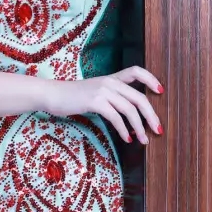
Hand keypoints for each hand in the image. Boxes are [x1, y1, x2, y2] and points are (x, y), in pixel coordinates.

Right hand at [44, 67, 163, 144]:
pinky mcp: (95, 101)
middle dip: (151, 115)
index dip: (151, 79)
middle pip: (139, 97)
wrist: (51, 94)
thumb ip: (110, 97)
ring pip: (130, 109)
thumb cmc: (71, 97)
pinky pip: (116, 117)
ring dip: (139, 127)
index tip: (160, 91)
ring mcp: (103, 91)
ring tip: (144, 140)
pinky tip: (127, 139)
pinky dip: (124, 130)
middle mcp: (109, 82)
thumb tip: (127, 115)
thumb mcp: (94, 92)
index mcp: (111, 78)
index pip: (136, 71)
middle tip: (158, 129)